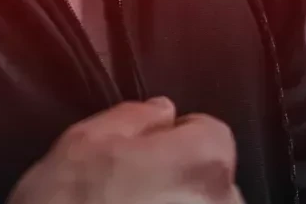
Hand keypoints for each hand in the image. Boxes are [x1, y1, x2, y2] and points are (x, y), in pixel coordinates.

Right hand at [8, 97, 243, 203]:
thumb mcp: (82, 143)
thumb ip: (132, 117)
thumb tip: (161, 111)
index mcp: (202, 160)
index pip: (209, 133)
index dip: (173, 138)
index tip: (142, 152)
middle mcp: (223, 203)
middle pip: (208, 180)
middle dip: (175, 181)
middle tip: (125, 193)